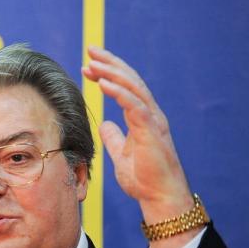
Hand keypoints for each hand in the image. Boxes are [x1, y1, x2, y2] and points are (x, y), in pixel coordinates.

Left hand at [82, 46, 199, 247]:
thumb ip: (114, 137)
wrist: (160, 198)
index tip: (88, 65)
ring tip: (93, 62)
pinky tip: (103, 83)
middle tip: (90, 50)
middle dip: (110, 63)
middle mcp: (150, 114)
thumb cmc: (144, 179)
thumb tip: (105, 124)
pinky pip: (134, 105)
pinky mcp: (151, 131)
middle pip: (130, 80)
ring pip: (133, 87)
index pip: (126, 87)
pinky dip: (119, 92)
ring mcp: (152, 121)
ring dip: (112, 72)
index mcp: (143, 118)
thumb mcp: (120, 154)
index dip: (108, 73)